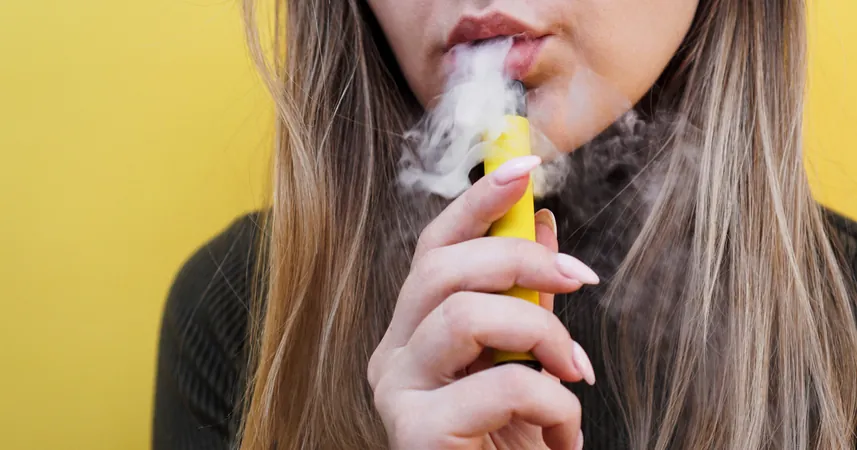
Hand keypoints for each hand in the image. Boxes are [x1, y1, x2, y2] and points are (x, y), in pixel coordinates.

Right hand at [368, 156, 597, 449]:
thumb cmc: (506, 442)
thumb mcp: (521, 360)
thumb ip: (523, 296)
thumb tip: (544, 224)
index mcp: (412, 330)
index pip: (434, 246)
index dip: (479, 201)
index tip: (526, 163)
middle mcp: (391, 354)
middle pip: (442, 268)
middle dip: (522, 261)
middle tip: (582, 281)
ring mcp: (396, 394)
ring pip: (465, 315)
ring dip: (542, 334)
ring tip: (576, 374)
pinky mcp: (415, 434)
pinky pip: (500, 384)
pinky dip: (553, 403)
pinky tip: (561, 436)